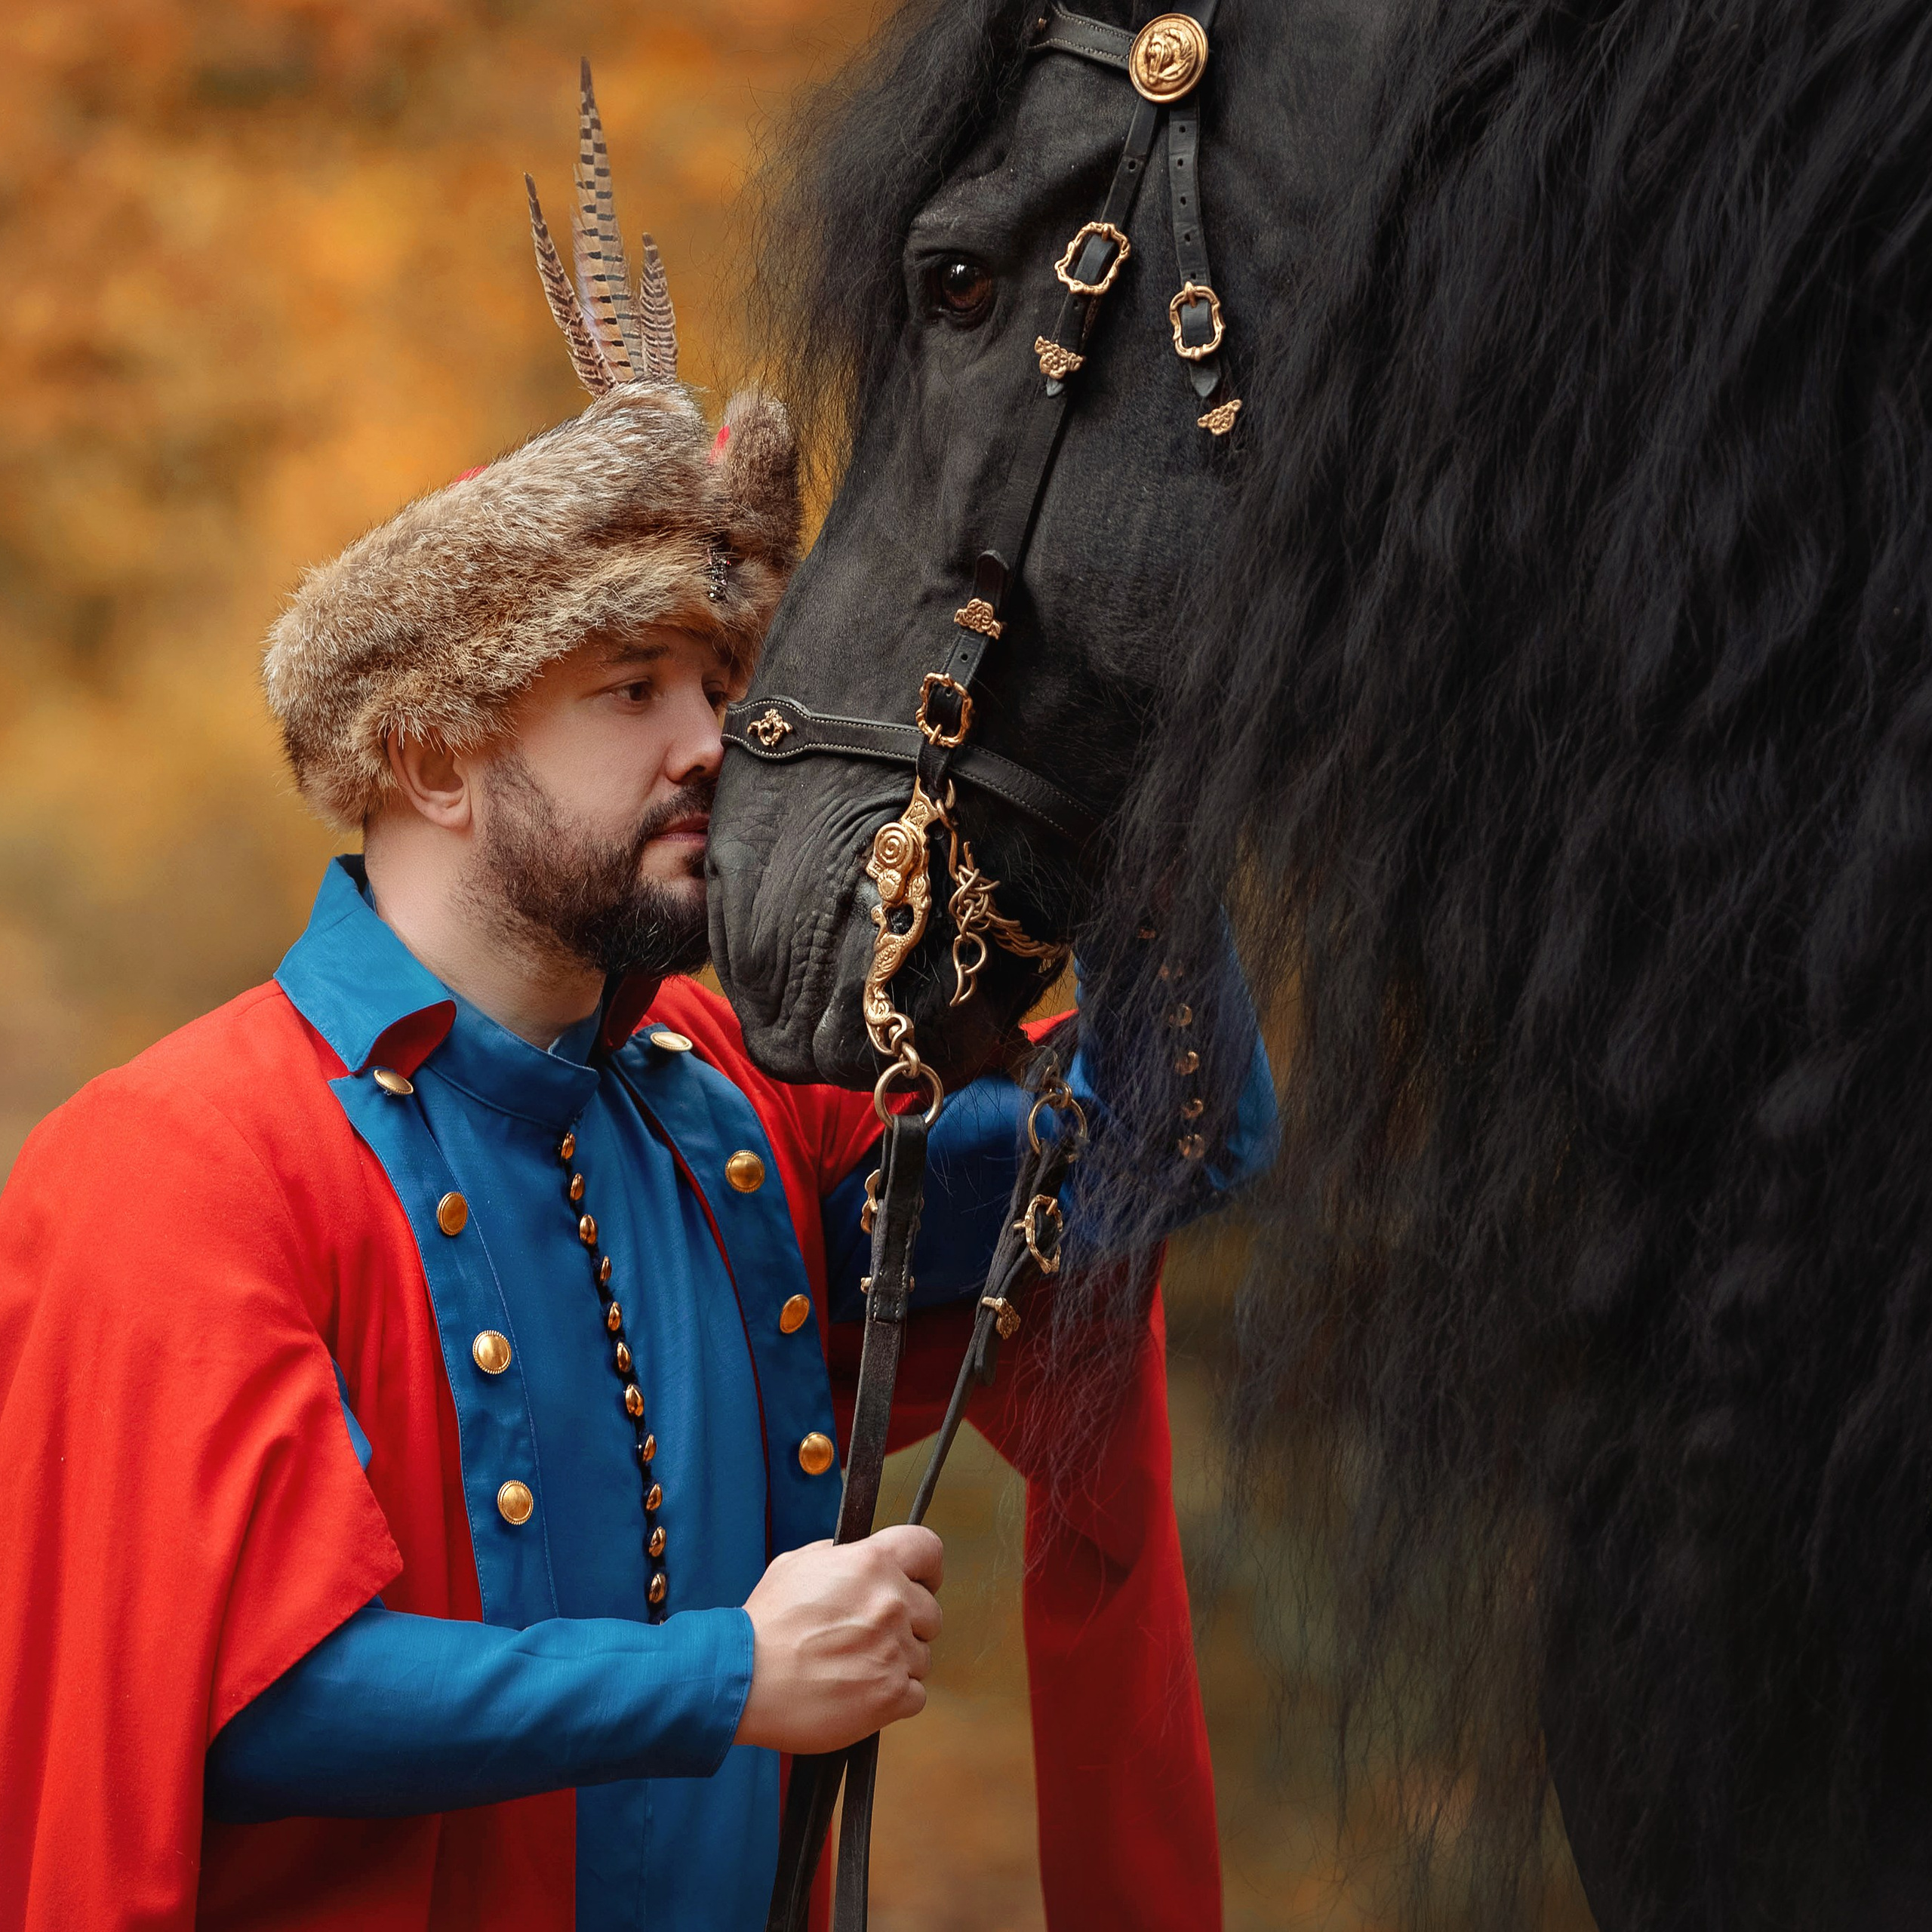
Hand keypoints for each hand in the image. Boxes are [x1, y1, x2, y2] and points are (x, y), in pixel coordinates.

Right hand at [733, 1526, 943, 1754]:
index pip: (928, 1550)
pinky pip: (916, 1694)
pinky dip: (894, 1697)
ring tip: (855, 1667)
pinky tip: (861, 1692)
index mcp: (871, 1564)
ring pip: (922, 1656)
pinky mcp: (892, 1695)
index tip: (919, 1583)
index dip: (925, 1569)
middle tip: (869, 1637)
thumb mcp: (797, 1564)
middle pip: (930, 1612)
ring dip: (897, 1662)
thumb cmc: (766, 1624)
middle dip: (907, 1624)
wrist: (745, 1679)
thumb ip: (839, 1555)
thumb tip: (859, 1557)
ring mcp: (894, 1650)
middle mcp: (891, 1603)